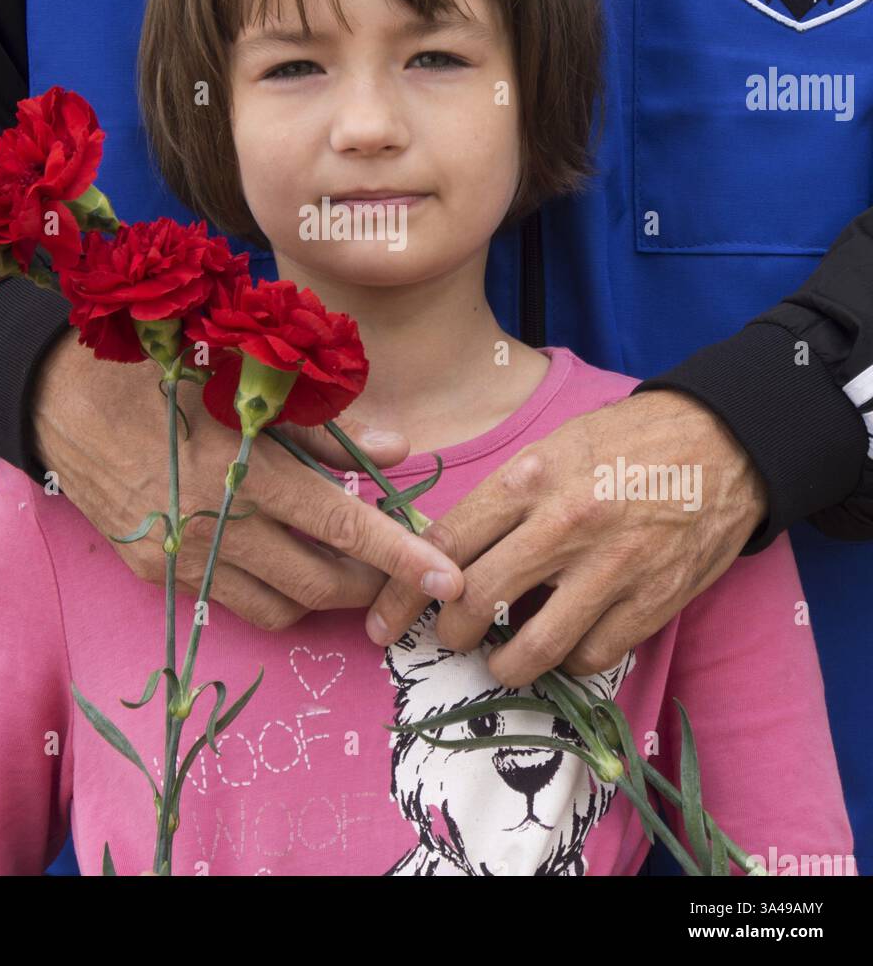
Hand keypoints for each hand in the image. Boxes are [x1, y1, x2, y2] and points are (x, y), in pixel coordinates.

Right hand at [30, 328, 463, 626]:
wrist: (59, 399)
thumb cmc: (160, 374)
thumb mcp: (244, 384)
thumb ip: (322, 428)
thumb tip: (394, 448)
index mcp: (244, 468)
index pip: (342, 525)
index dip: (400, 556)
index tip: (447, 577)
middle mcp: (215, 524)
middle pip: (318, 583)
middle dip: (370, 585)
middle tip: (395, 567)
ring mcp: (182, 557)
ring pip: (279, 607)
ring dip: (323, 595)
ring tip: (342, 565)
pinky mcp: (156, 574)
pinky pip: (232, 602)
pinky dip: (272, 592)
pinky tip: (280, 560)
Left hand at [363, 388, 768, 687]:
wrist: (721, 443)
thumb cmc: (624, 441)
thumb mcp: (553, 447)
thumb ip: (504, 497)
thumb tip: (445, 550)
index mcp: (530, 477)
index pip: (444, 543)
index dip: (402, 590)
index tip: (384, 619)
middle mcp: (563, 524)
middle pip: (475, 600)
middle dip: (449, 632)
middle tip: (450, 635)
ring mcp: (610, 568)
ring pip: (530, 646)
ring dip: (502, 663)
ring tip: (498, 658)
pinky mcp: (651, 603)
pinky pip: (589, 657)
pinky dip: (567, 662)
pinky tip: (562, 647)